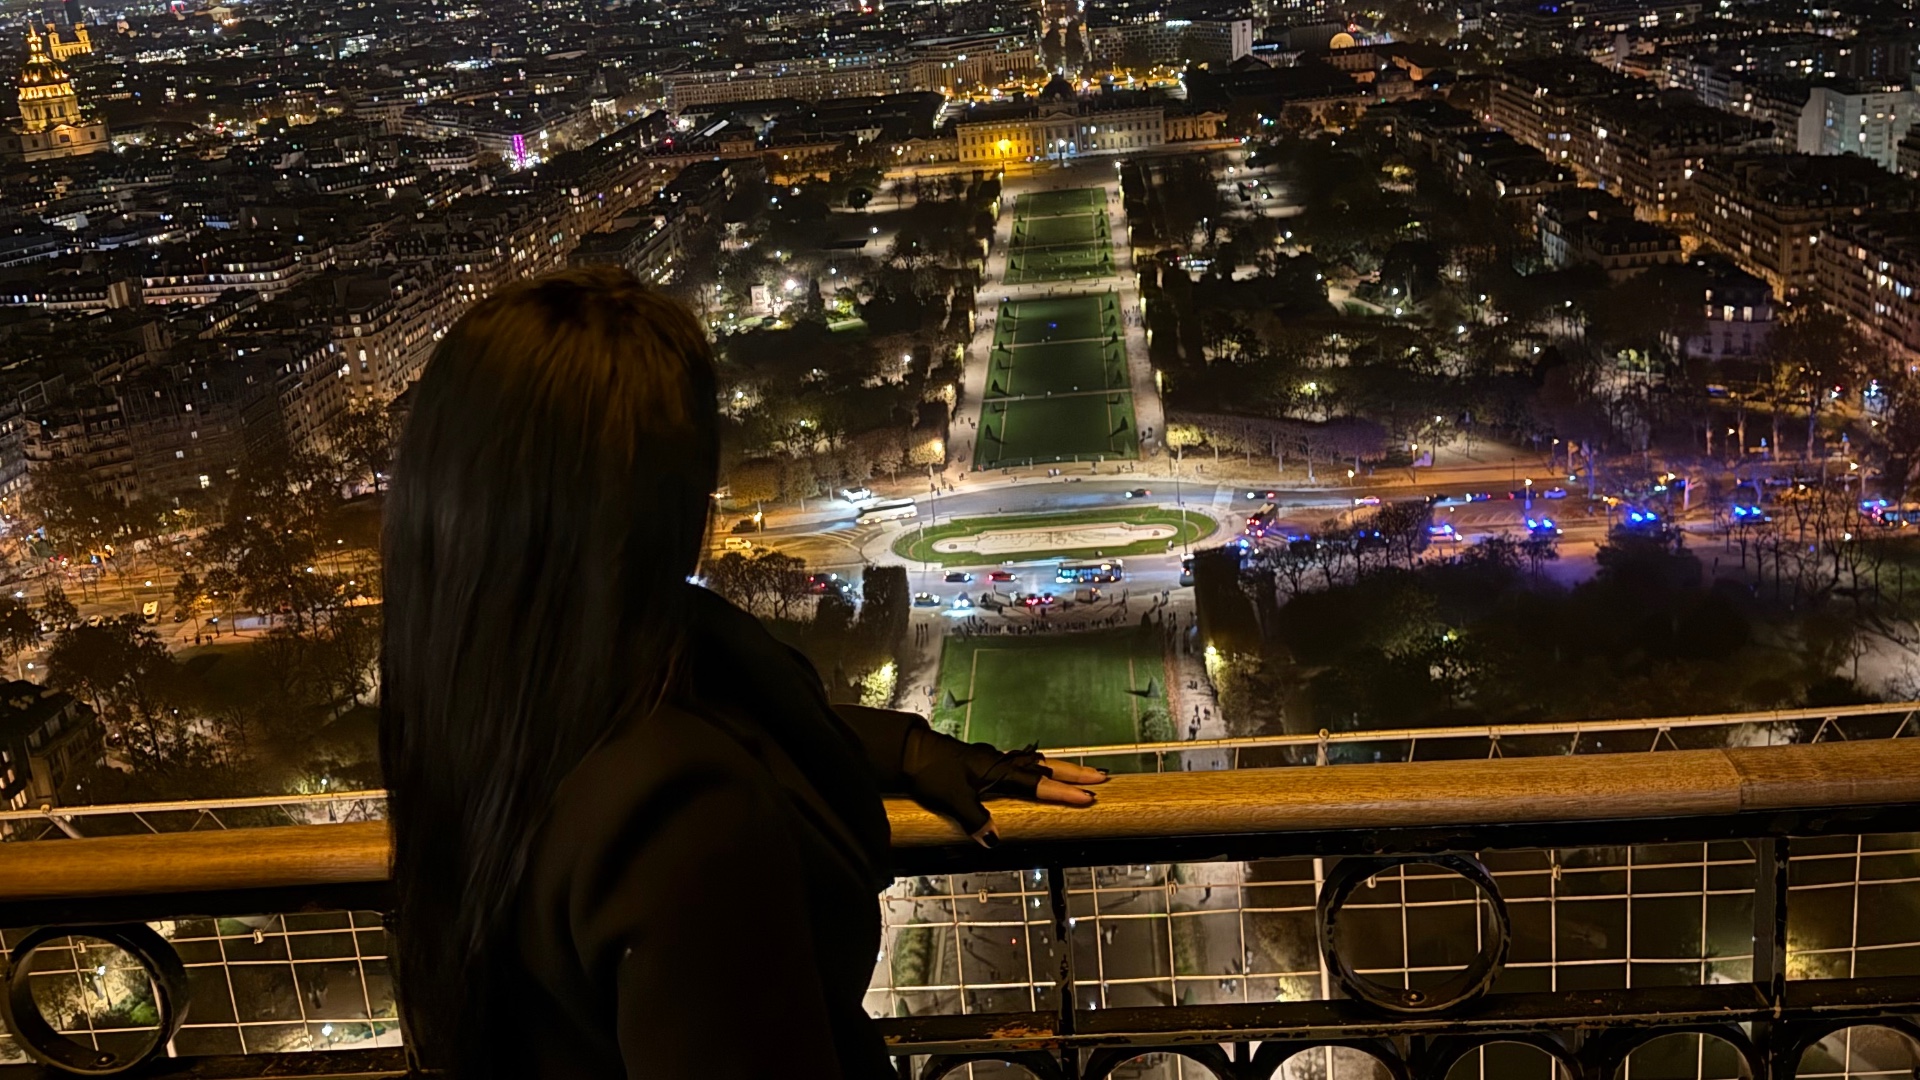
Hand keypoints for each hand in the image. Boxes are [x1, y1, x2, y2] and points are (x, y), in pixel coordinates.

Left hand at [899, 727, 1108, 847]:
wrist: (908, 751)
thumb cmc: (929, 772)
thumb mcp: (951, 799)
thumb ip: (975, 820)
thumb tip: (995, 841)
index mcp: (997, 770)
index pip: (1038, 783)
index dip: (1064, 792)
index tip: (1089, 797)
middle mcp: (1000, 762)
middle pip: (1045, 766)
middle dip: (1075, 773)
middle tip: (1102, 777)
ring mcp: (993, 760)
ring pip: (1035, 762)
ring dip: (1060, 768)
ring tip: (1082, 773)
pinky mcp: (984, 762)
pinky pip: (1020, 763)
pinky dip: (1038, 767)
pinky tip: (1039, 771)